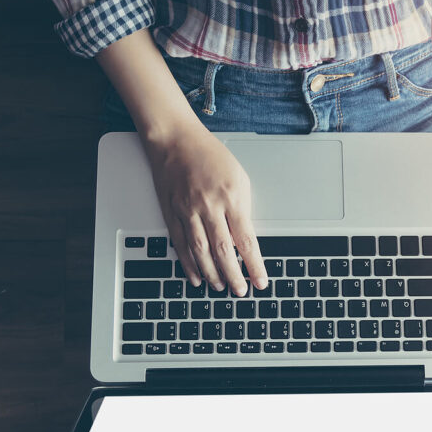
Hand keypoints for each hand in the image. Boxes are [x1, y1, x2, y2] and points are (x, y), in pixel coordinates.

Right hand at [142, 120, 267, 295]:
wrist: (175, 140)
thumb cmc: (211, 156)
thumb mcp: (239, 177)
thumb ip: (242, 208)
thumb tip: (244, 238)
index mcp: (231, 198)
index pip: (246, 240)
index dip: (254, 265)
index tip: (260, 281)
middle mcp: (209, 207)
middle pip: (223, 251)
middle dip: (234, 275)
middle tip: (240, 291)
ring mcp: (187, 211)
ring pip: (200, 251)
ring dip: (212, 274)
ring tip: (220, 287)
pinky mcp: (171, 213)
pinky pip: (180, 244)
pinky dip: (188, 264)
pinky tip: (196, 276)